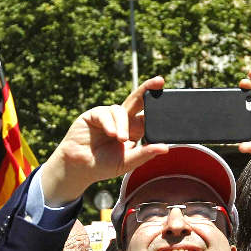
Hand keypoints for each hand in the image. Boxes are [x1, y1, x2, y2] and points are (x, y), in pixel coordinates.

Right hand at [40, 77, 171, 204]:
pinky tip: (110, 134)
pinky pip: (105, 113)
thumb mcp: (127, 162)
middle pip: (138, 100)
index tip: (170, 100)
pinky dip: (110, 123)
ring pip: (121, 110)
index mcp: (133, 130)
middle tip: (159, 81)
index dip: (158, 109)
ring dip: (123, 124)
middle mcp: (122, 120)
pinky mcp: (93, 115)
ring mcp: (108, 116)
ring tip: (120, 139)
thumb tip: (165, 148)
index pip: (148, 116)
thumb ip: (145, 153)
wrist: (80, 168)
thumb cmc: (103, 165)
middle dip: (148, 89)